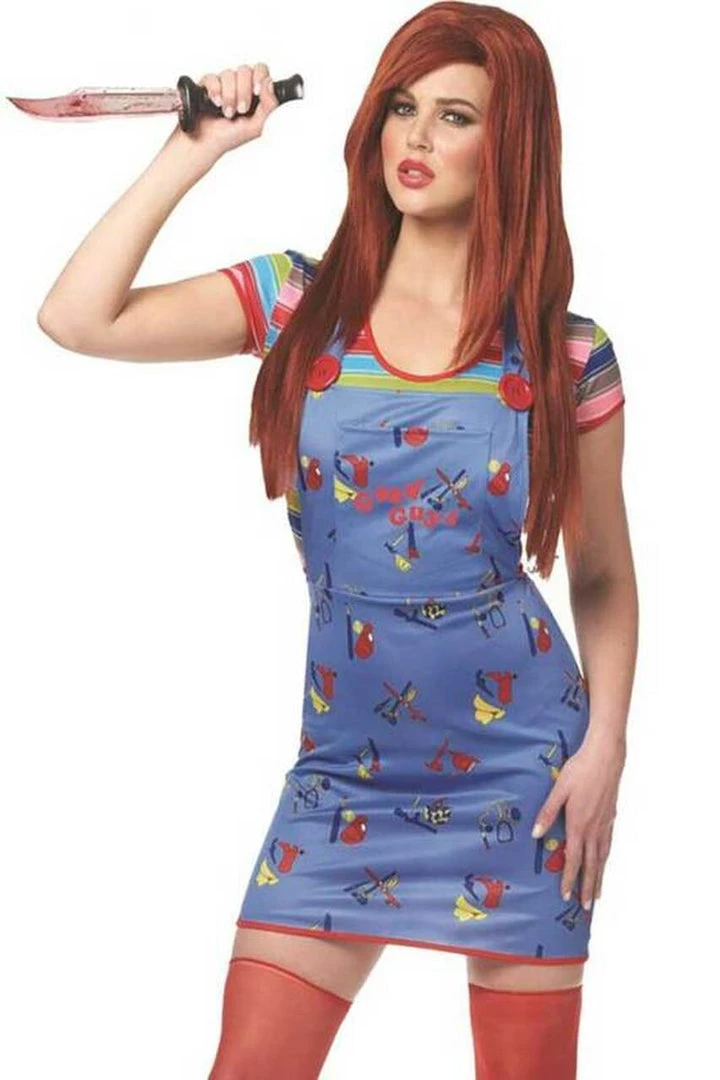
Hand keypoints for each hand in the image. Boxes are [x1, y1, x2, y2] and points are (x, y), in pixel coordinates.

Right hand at [187, 62, 279, 156]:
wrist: (208, 143)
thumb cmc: (231, 136)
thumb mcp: (257, 126)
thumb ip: (269, 106)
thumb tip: (270, 83)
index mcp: (254, 93)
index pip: (260, 70)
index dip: (259, 76)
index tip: (257, 91)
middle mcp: (239, 85)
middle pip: (245, 70)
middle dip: (243, 92)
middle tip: (241, 110)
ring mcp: (223, 83)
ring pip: (229, 74)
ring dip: (229, 96)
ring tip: (227, 113)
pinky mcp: (208, 84)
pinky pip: (213, 78)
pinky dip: (215, 91)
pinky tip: (215, 103)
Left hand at [531, 733, 625, 908]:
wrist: (606, 757)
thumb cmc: (579, 770)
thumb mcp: (558, 789)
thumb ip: (547, 812)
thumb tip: (536, 835)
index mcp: (578, 824)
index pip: (573, 859)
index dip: (569, 879)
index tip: (565, 896)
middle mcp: (594, 829)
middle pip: (591, 865)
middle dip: (587, 887)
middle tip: (587, 908)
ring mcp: (605, 824)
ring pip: (602, 857)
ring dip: (599, 877)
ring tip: (598, 894)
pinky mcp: (611, 816)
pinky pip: (608, 844)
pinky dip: (606, 858)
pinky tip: (604, 861)